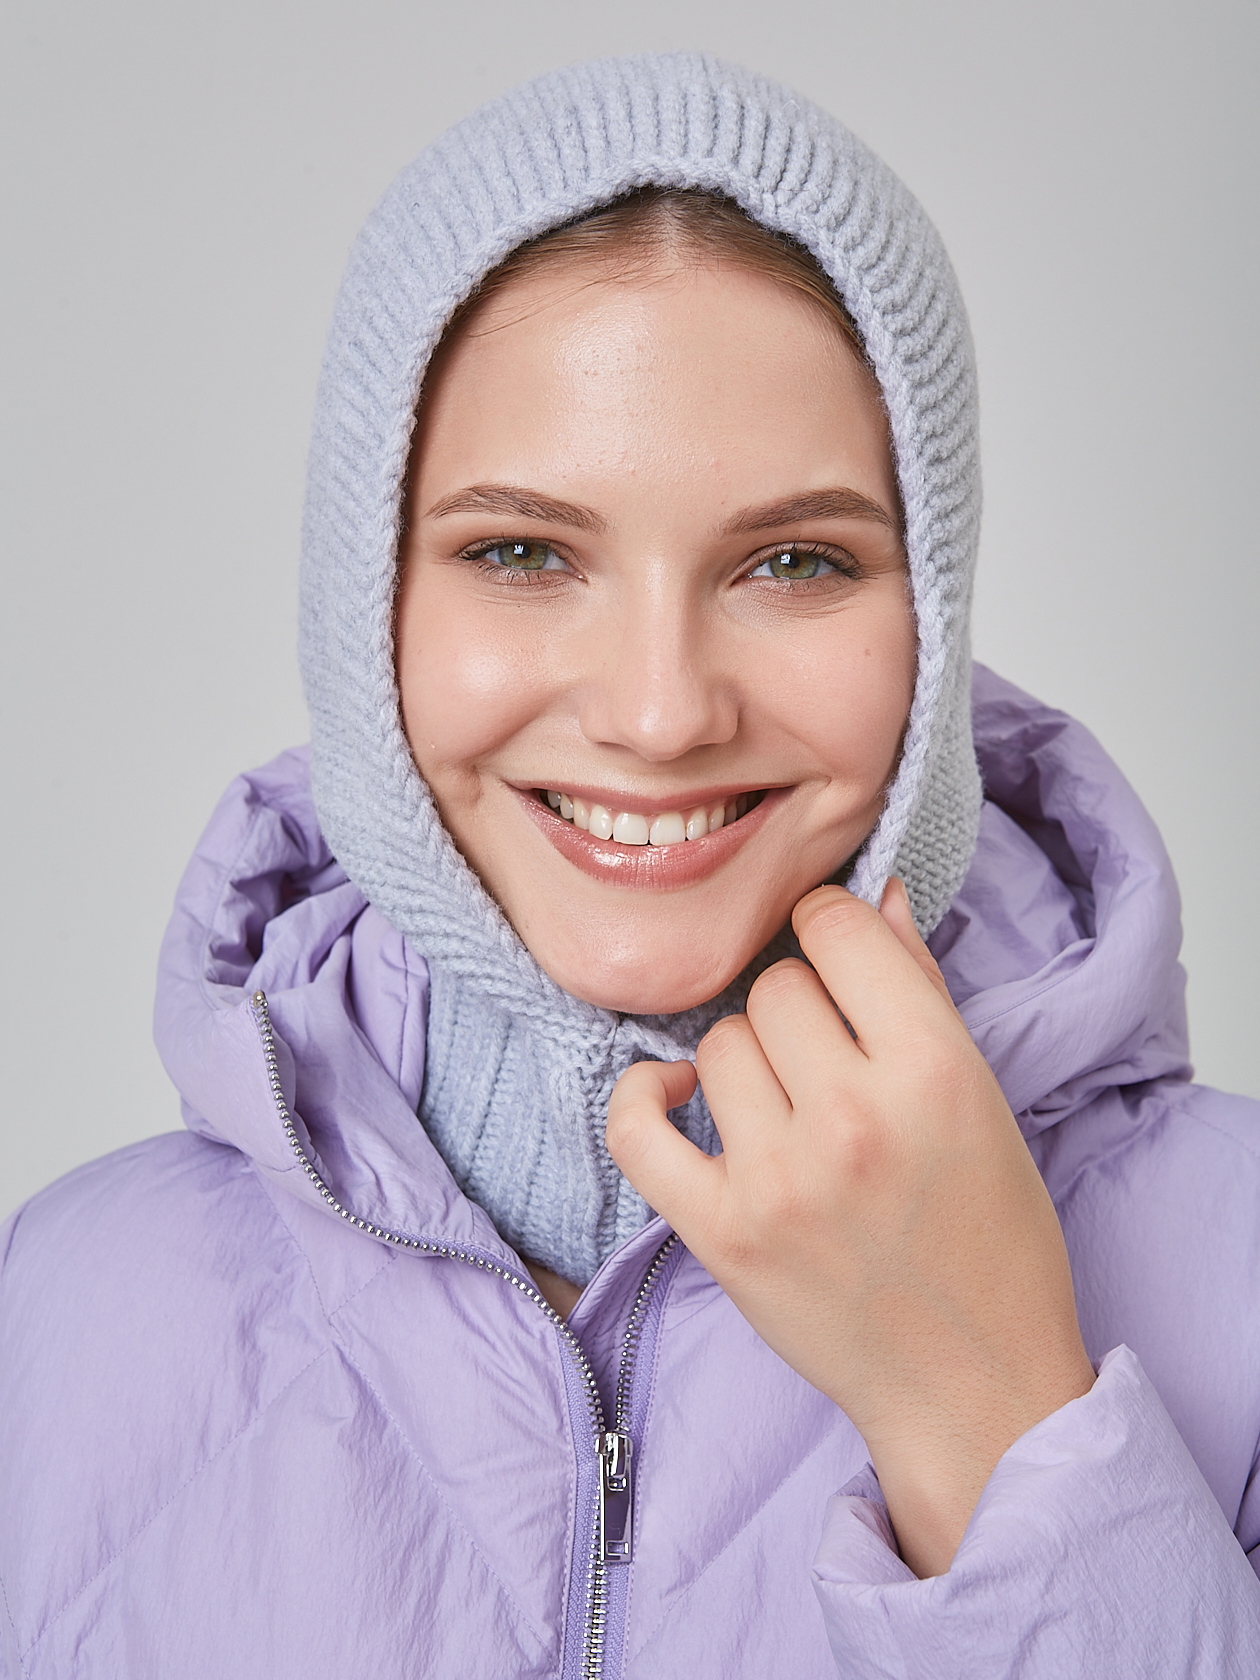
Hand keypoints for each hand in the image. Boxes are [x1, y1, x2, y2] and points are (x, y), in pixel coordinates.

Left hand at [606, 879, 1094, 1576]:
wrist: (972, 1383)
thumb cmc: (992, 1236)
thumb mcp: (983, 1100)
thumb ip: (920, 989)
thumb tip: (870, 895)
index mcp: (934, 1070)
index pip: (838, 929)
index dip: (832, 930)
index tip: (835, 959)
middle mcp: (852, 1117)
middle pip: (775, 988)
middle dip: (800, 1011)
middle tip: (828, 1063)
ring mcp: (779, 1178)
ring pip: (717, 1045)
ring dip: (746, 1064)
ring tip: (787, 1110)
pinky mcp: (721, 1233)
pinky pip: (635, 1127)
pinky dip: (643, 1097)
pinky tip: (676, 1094)